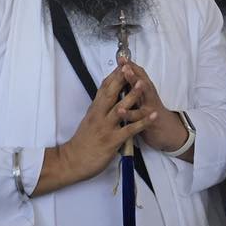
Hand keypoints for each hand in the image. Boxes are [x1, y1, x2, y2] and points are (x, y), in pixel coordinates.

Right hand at [35, 66, 155, 194]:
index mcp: (94, 110)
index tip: (122, 63)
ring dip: (132, 96)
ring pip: (120, 108)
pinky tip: (153, 115)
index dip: (113, 75)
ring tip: (143, 84)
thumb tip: (106, 97)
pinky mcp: (112, 140)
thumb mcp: (89, 121)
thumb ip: (98, 109)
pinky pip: (130, 129)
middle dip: (121, 79)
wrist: (71, 162)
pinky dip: (142, 122)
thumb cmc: (82, 142)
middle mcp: (99, 115)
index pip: (103, 88)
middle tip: (130, 65)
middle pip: (110, 93)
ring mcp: (106, 127)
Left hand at [117, 61, 186, 154]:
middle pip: (141, 82)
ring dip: (135, 85)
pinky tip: (121, 110)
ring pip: (143, 95)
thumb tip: (125, 78)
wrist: (169, 133)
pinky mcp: (150, 121)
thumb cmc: (152, 116)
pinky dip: (131, 113)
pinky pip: (139, 117)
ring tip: (127, 77)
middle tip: (124, 63)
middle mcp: (149, 97)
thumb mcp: (144, 100)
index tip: (121, 57)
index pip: (139, 76)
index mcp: (146, 92)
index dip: (130, 66)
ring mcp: (150, 108)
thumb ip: (136, 90)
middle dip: (132, 72)